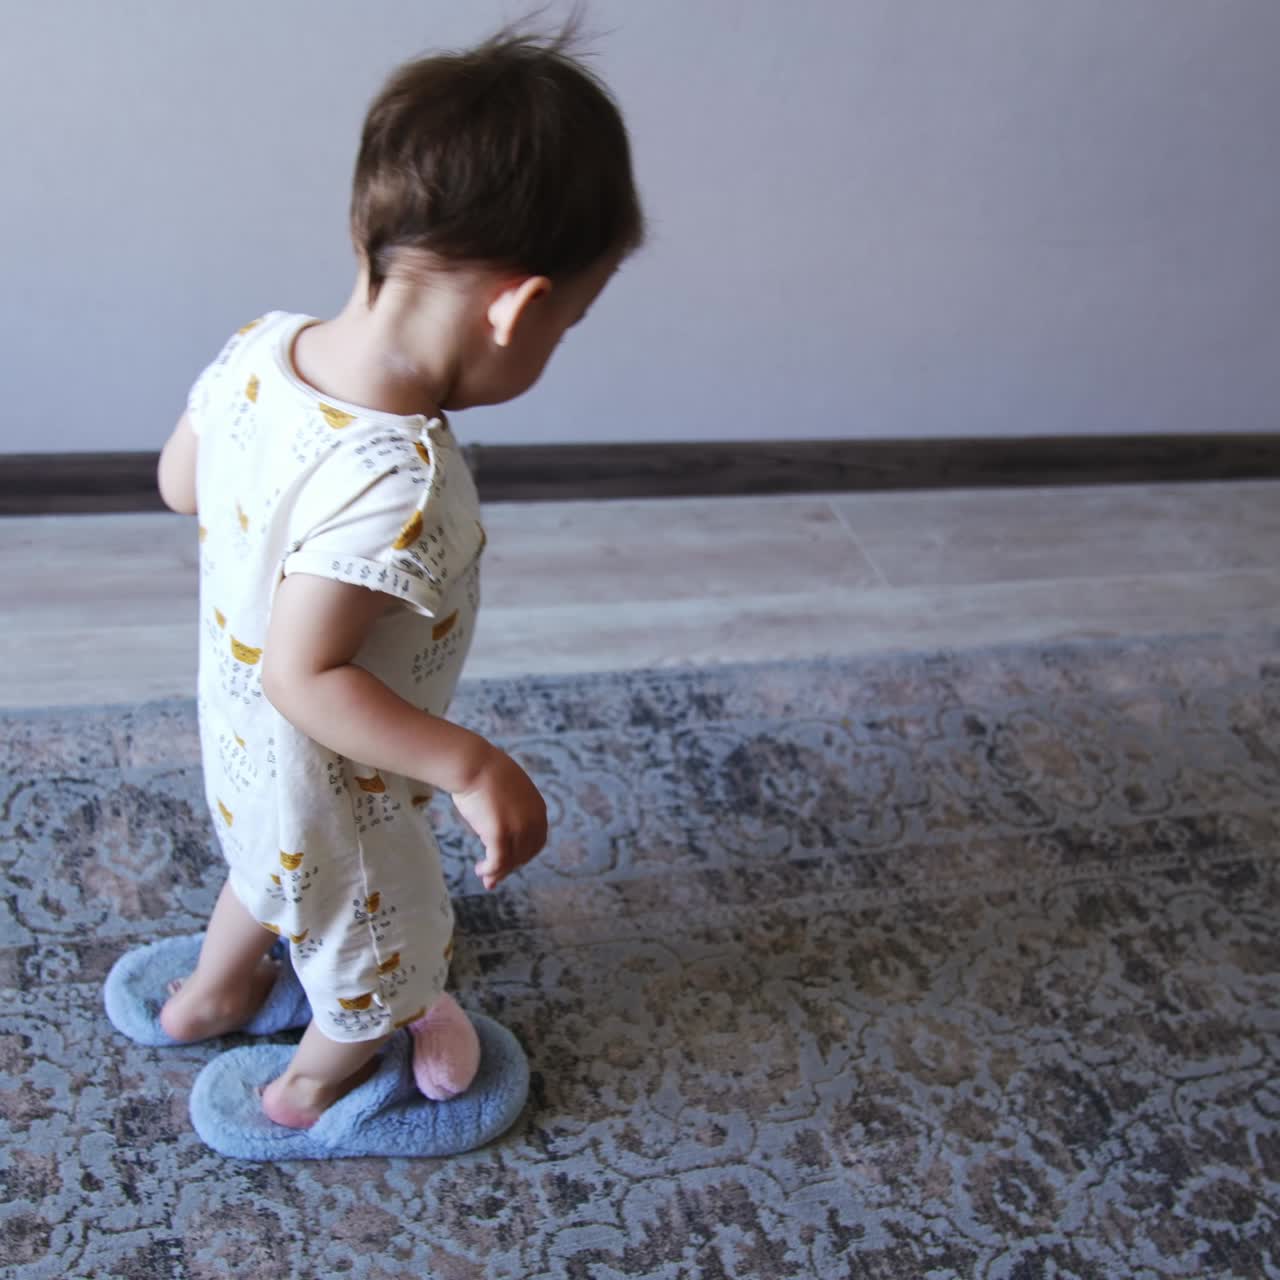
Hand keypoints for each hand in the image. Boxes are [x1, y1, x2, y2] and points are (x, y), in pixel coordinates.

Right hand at [451, 747, 547, 890]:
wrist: (473, 764)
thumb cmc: (484, 772)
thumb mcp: (510, 791)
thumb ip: (513, 808)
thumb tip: (501, 821)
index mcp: (538, 809)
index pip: (537, 841)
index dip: (523, 855)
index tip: (509, 862)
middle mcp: (533, 820)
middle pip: (525, 854)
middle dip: (510, 867)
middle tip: (494, 877)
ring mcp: (518, 828)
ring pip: (511, 861)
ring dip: (498, 872)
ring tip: (484, 876)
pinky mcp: (500, 834)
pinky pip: (498, 862)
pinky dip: (490, 870)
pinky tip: (481, 870)